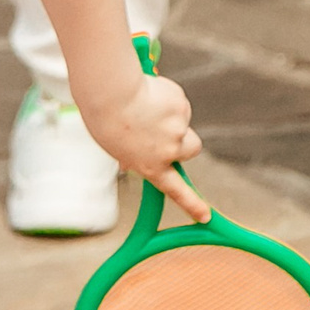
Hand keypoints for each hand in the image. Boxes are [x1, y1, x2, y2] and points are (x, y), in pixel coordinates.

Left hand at [78, 72, 208, 222]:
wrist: (112, 95)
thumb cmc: (105, 119)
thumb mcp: (114, 147)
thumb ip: (131, 154)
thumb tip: (132, 157)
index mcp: (151, 167)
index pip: (177, 192)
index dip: (193, 205)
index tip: (205, 216)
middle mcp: (170, 152)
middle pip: (193, 148)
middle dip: (183, 139)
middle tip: (166, 129)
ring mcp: (179, 129)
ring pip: (181, 120)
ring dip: (169, 114)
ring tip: (143, 105)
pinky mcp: (182, 107)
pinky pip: (176, 101)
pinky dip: (165, 96)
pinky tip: (147, 93)